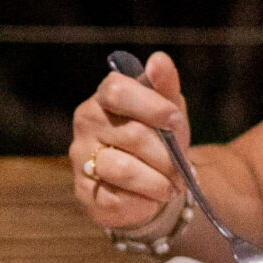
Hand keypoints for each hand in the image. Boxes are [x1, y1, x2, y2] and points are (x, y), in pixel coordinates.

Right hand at [71, 51, 190, 235]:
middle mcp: (86, 126)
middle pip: (131, 135)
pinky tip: (152, 200)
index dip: (149, 105)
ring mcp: (81, 160)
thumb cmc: (159, 139)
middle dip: (166, 155)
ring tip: (171, 187)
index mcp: (104, 99)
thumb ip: (165, 85)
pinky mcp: (85, 194)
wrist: (153, 184)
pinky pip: (116, 200)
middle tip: (182, 169)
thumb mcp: (168, 109)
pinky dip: (143, 202)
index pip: (116, 90)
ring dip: (158, 182)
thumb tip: (158, 60)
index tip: (175, 119)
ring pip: (124, 170)